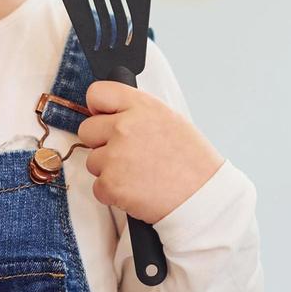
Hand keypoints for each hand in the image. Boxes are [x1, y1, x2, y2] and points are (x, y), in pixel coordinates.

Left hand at [76, 80, 225, 224]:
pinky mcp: (111, 184)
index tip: (104, 117)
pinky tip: (136, 190)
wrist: (203, 198)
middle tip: (127, 154)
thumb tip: (113, 113)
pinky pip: (97, 187)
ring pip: (92, 161)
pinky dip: (113, 193)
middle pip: (87, 129)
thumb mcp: (170, 121)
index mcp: (141, 107)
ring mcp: (115, 156)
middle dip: (102, 143)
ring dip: (109, 170)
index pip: (98, 93)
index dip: (98, 108)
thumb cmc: (192, 163)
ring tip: (138, 175)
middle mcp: (125, 127)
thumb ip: (138, 113)